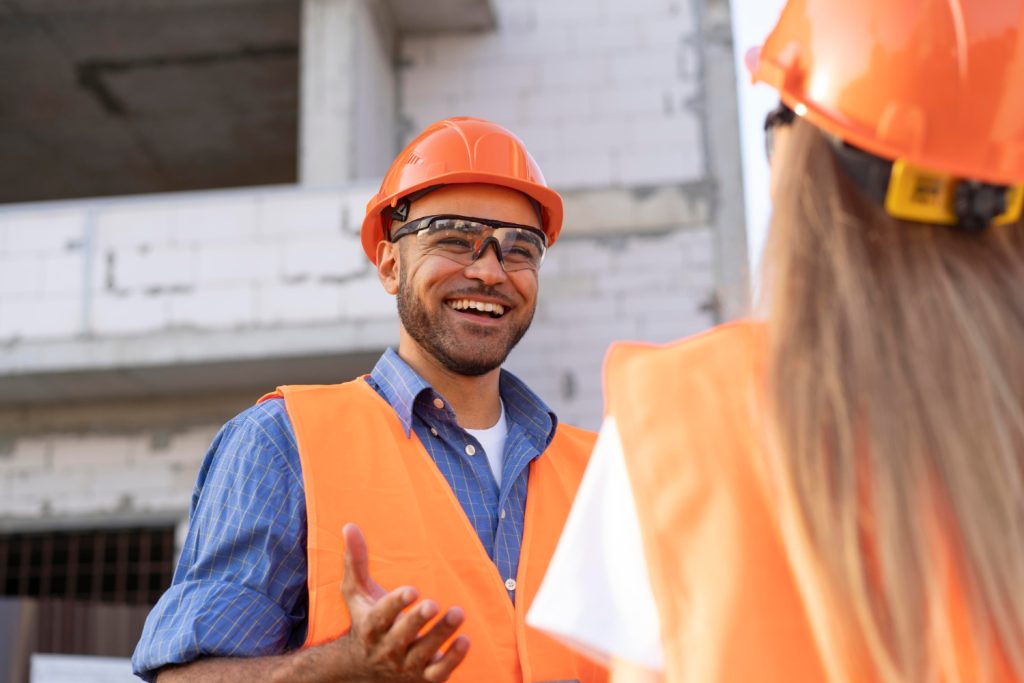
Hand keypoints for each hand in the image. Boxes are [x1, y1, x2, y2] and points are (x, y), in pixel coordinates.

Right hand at [336, 523, 469, 681]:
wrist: (363, 670)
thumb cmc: (365, 622)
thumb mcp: (357, 594)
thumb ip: (355, 562)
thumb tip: (349, 525)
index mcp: (370, 627)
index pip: (380, 617)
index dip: (396, 604)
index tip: (412, 590)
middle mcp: (386, 649)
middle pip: (401, 637)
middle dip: (417, 621)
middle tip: (433, 604)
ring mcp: (405, 666)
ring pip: (424, 654)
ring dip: (441, 634)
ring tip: (458, 612)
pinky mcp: (422, 678)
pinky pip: (439, 673)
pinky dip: (453, 659)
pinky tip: (465, 639)